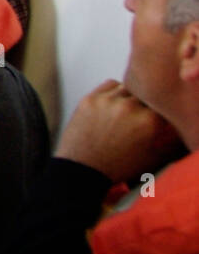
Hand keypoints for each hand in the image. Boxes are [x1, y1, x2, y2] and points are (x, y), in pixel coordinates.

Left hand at [56, 80, 183, 183]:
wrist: (84, 168)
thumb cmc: (118, 165)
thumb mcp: (152, 157)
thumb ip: (167, 139)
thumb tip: (169, 125)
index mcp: (149, 121)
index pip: (162, 106)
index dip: (158, 113)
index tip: (151, 120)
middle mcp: (130, 107)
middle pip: (145, 95)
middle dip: (144, 106)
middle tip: (135, 119)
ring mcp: (108, 101)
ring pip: (128, 88)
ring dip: (130, 97)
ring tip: (123, 113)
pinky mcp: (90, 98)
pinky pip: (110, 85)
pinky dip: (114, 91)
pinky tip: (113, 105)